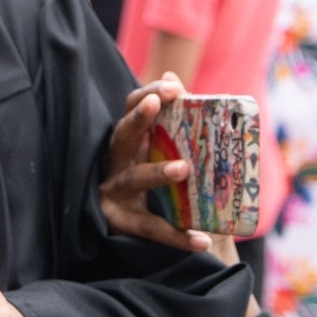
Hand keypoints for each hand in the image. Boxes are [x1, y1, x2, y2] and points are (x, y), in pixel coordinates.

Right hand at [99, 73, 210, 251]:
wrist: (158, 233)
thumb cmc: (159, 183)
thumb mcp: (163, 151)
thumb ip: (172, 120)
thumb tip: (172, 77)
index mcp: (130, 141)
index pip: (132, 108)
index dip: (148, 95)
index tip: (172, 88)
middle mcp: (116, 163)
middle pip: (122, 136)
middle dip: (137, 119)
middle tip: (157, 105)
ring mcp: (114, 193)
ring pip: (134, 180)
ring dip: (157, 172)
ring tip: (183, 168)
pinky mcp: (121, 223)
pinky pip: (151, 228)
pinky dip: (177, 235)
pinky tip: (202, 239)